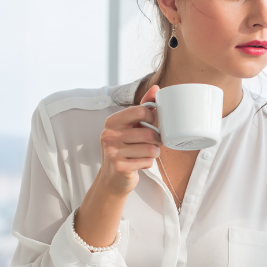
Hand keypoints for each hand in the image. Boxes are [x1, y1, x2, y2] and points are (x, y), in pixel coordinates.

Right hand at [75, 86, 160, 246]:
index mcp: (112, 122)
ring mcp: (112, 152)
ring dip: (154, 152)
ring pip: (150, 149)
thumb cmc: (125, 148)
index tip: (151, 123)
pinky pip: (147, 162)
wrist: (113, 178)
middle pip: (148, 133)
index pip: (140, 111)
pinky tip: (140, 163)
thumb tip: (156, 88)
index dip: (152, 117)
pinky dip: (149, 163)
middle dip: (157, 139)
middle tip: (154, 142)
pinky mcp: (119, 166)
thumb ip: (143, 107)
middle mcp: (109, 135)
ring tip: (147, 153)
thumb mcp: (130, 126)